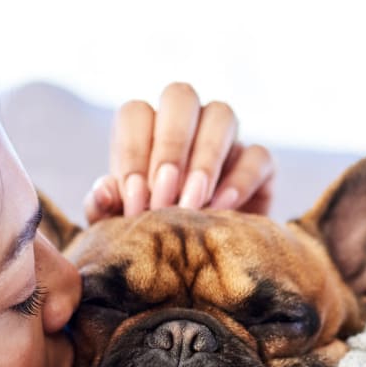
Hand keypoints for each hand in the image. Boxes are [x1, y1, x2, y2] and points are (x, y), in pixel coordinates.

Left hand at [84, 83, 274, 222]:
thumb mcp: (121, 230)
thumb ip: (104, 209)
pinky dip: (239, 180)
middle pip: (180, 96)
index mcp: (147, 132)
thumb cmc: (156, 241)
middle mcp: (188, 126)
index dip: (133, 153)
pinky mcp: (261, 167)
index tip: (134, 202)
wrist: (206, 269)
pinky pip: (257, 155)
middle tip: (164, 196)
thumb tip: (104, 190)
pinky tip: (221, 208)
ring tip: (192, 204)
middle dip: (170, 145)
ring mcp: (228, 141)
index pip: (136, 114)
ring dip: (204, 159)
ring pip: (222, 114)